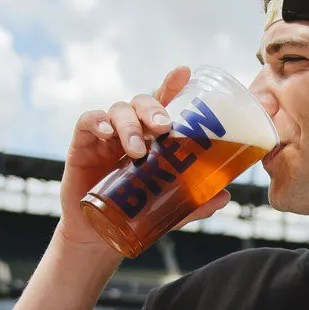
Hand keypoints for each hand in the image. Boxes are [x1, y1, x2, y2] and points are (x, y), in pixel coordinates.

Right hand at [57, 65, 230, 250]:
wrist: (100, 237)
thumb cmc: (135, 213)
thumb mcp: (169, 209)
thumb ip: (194, 202)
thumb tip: (225, 195)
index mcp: (152, 137)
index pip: (163, 104)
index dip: (172, 85)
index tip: (184, 73)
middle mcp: (130, 130)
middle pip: (142, 103)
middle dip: (154, 110)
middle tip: (165, 127)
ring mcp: (106, 135)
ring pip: (118, 111)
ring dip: (130, 126)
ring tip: (138, 151)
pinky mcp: (83, 144)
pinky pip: (88, 121)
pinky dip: (98, 122)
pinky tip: (108, 134)